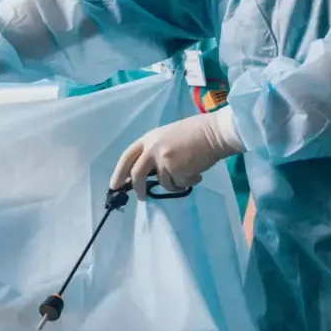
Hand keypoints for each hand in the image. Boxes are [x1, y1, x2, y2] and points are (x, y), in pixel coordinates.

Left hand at [109, 108, 243, 199]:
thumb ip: (155, 151)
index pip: (127, 157)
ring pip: (163, 182)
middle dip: (137, 188)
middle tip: (141, 197)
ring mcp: (163, 160)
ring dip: (175, 183)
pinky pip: (178, 184)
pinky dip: (187, 183)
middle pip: (136, 174)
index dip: (119, 172)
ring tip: (190, 172)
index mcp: (149, 138)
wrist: (216, 132)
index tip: (114, 186)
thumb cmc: (196, 133)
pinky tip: (197, 173)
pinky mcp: (176, 170)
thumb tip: (147, 173)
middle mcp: (153, 148)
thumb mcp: (168, 137)